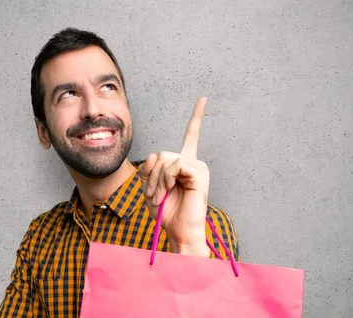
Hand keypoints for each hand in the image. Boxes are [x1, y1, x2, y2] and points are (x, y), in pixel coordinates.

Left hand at [139, 97, 209, 256]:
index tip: (203, 99)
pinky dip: (167, 178)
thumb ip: (149, 168)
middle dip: (152, 175)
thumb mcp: (150, 187)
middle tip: (154, 195)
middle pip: (163, 153)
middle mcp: (194, 162)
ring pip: (167, 159)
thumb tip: (157, 155)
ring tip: (161, 196)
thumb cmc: (167, 212)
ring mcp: (199, 167)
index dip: (196, 118)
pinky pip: (176, 165)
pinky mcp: (199, 174)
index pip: (191, 136)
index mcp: (184, 164)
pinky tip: (171, 190)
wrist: (178, 231)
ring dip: (158, 180)